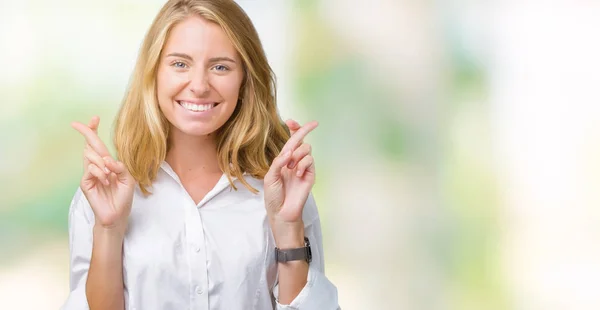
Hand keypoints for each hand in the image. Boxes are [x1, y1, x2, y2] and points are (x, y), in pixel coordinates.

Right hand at [71, 116, 134, 233]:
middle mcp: (97, 166)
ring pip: (91, 155)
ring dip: (102, 162)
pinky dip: (100, 172)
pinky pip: (91, 169)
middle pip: (90, 144)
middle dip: (87, 132)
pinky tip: (106, 181)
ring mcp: (90, 174)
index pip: (99, 145)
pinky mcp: (85, 182)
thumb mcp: (128, 179)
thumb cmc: (123, 198)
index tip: (94, 118)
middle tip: (77, 124)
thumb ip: (120, 167)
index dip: (95, 131)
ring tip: (110, 176)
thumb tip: (107, 160)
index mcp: (107, 163)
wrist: (117, 215)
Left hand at [264, 120, 317, 232]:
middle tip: (312, 124)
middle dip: (303, 130)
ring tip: (290, 167)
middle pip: (301, 140)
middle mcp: (294, 162)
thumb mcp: (270, 177)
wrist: (282, 212)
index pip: (289, 142)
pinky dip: (302, 164)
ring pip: (306, 148)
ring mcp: (303, 167)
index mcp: (283, 160)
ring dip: (297, 154)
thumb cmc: (274, 197)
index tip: (291, 121)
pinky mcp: (310, 174)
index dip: (292, 130)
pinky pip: (309, 160)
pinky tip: (297, 174)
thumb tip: (289, 151)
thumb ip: (278, 162)